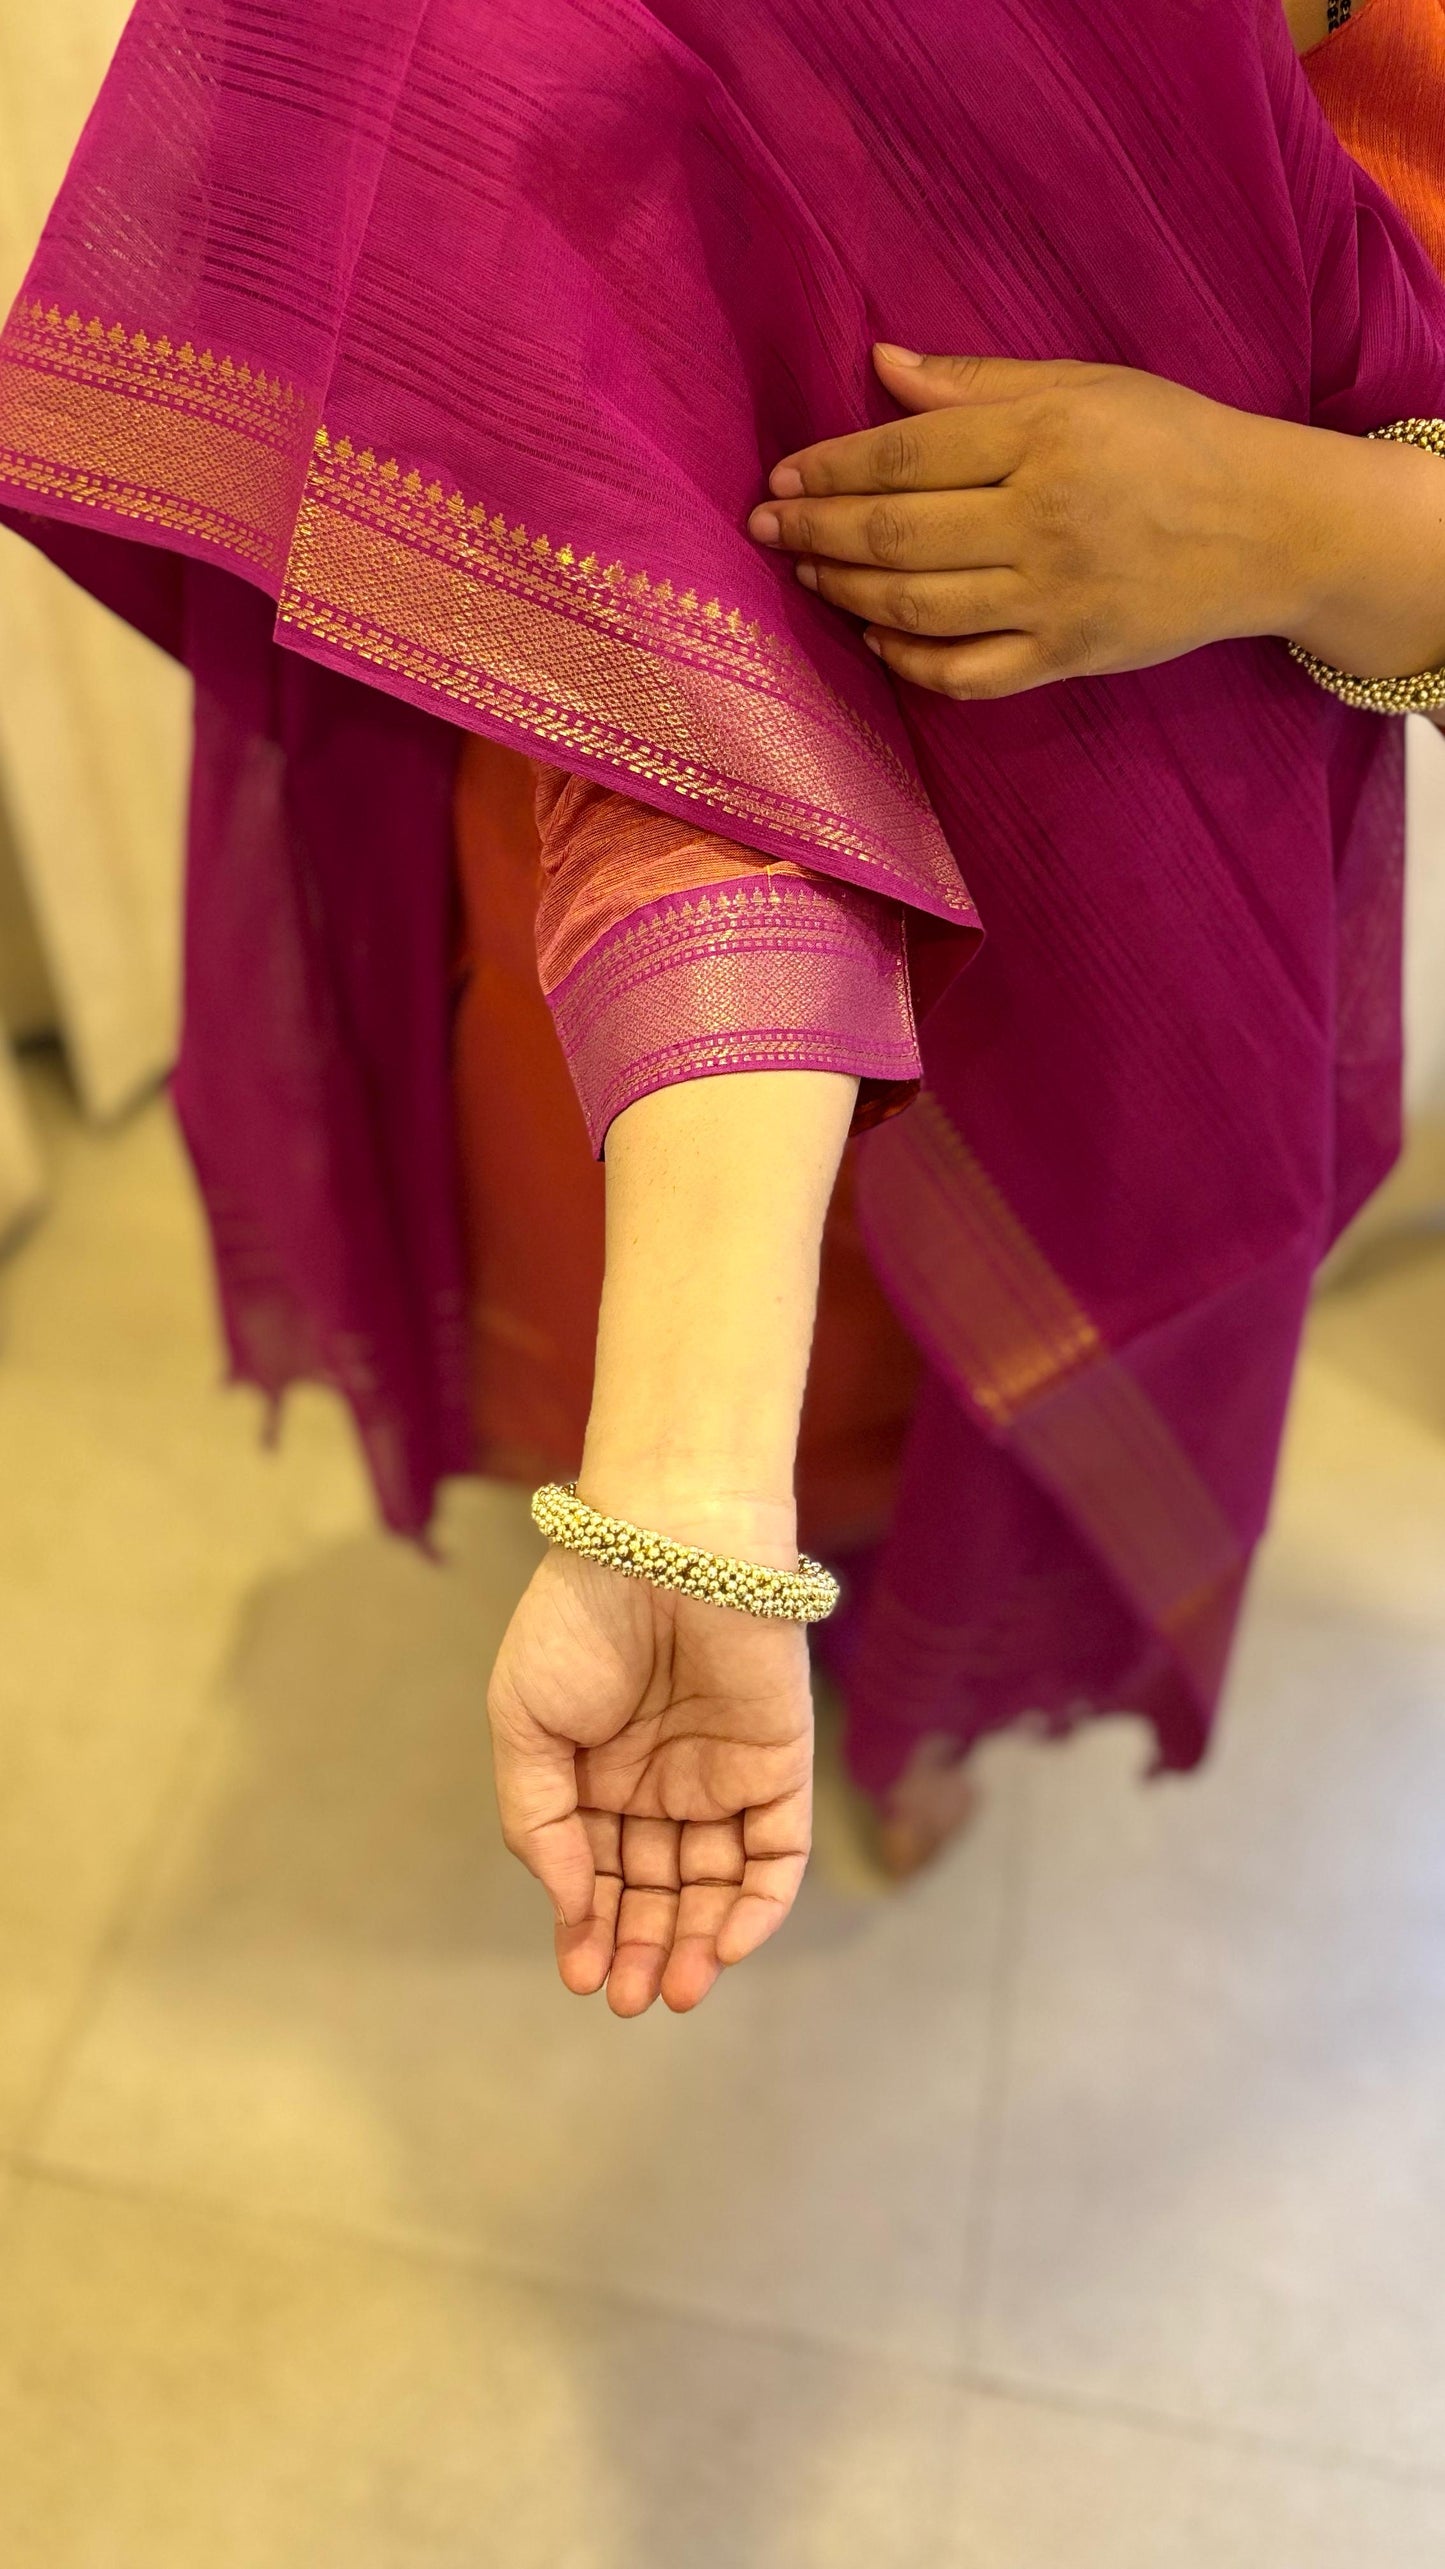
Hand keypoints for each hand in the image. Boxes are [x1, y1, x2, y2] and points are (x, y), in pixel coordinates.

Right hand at [487, 1518, 813, 2016]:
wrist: (661, 1545)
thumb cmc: (579, 1621)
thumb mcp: (522, 1726)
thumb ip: (538, 1822)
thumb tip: (570, 1908)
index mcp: (597, 1772)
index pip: (598, 1872)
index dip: (589, 1927)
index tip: (577, 1974)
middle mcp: (662, 1782)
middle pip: (658, 1889)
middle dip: (641, 1947)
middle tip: (624, 1997)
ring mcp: (724, 1775)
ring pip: (716, 1884)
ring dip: (695, 1942)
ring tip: (669, 1989)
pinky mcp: (779, 1765)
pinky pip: (776, 1853)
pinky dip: (757, 1906)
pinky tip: (722, 1945)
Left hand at [748, 345, 1305, 698]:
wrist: (1271, 528)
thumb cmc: (1173, 441)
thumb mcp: (1084, 385)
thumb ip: (977, 382)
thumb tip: (879, 362)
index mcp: (1045, 436)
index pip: (909, 454)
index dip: (832, 468)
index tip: (781, 478)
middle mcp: (1042, 520)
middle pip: (898, 535)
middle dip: (818, 533)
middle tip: (766, 529)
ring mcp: (1052, 598)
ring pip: (917, 607)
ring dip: (845, 593)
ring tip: (807, 575)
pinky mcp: (1067, 657)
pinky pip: (964, 674)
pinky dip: (908, 661)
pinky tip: (875, 637)